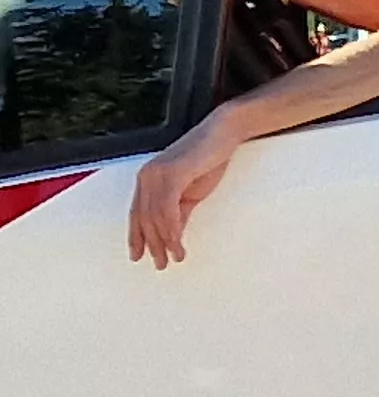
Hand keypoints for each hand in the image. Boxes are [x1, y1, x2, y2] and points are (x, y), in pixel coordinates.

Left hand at [127, 121, 240, 267]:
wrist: (223, 132)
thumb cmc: (209, 158)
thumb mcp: (192, 191)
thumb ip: (179, 211)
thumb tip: (173, 233)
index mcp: (148, 180)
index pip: (137, 214)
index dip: (137, 237)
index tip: (139, 256)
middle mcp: (146, 176)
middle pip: (144, 218)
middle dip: (152, 244)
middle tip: (161, 264)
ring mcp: (157, 174)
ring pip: (154, 216)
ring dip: (165, 240)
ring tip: (175, 257)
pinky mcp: (171, 173)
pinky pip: (166, 207)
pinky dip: (171, 227)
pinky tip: (177, 240)